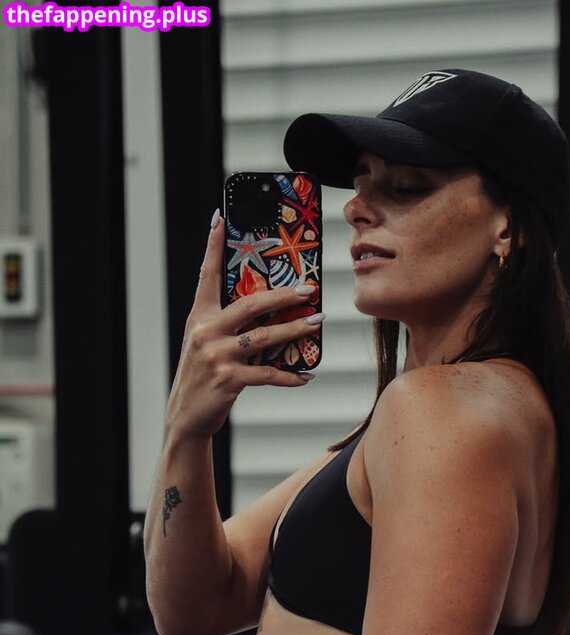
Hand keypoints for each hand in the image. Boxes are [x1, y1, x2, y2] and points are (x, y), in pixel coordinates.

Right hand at [164, 212, 323, 440]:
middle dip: (283, 295)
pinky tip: (305, 375)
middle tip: (308, 289)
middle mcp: (206, 331)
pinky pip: (268, 374)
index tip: (220, 218)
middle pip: (250, 304)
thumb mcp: (206, 344)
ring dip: (296, 329)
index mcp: (200, 317)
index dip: (213, 245)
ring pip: (265, 336)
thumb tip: (266, 311)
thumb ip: (227, 325)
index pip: (207, 275)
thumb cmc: (203, 376)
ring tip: (317, 324)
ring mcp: (217, 356)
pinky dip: (289, 376)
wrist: (187, 415)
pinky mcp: (229, 380)